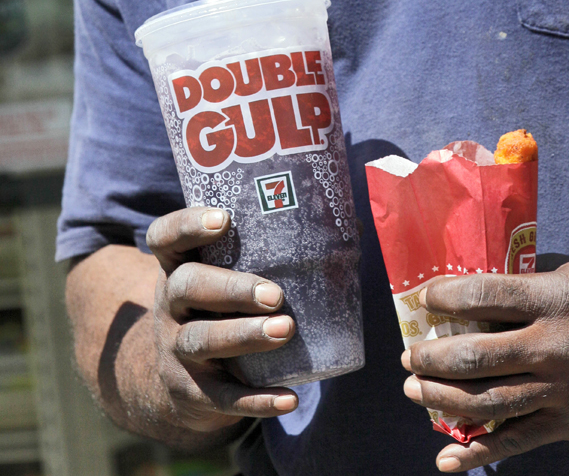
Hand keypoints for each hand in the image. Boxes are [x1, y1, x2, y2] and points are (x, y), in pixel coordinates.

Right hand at [147, 207, 297, 431]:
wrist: (181, 380)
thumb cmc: (223, 310)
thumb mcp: (228, 278)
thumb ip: (274, 253)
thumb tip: (351, 227)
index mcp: (180, 267)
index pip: (166, 237)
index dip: (188, 225)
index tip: (224, 219)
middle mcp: (170, 304)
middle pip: (187, 286)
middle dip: (231, 288)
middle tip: (274, 295)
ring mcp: (176, 349)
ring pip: (201, 339)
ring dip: (244, 335)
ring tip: (284, 330)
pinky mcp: (192, 391)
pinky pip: (221, 397)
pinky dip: (256, 400)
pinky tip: (289, 398)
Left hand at [401, 257, 568, 471]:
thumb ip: (526, 287)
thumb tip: (468, 297)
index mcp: (555, 299)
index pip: (484, 296)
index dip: (445, 298)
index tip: (426, 300)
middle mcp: (555, 345)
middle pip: (477, 355)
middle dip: (431, 357)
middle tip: (410, 356)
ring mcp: (563, 389)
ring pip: (488, 400)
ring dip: (441, 398)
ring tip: (414, 390)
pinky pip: (517, 442)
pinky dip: (478, 455)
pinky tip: (446, 462)